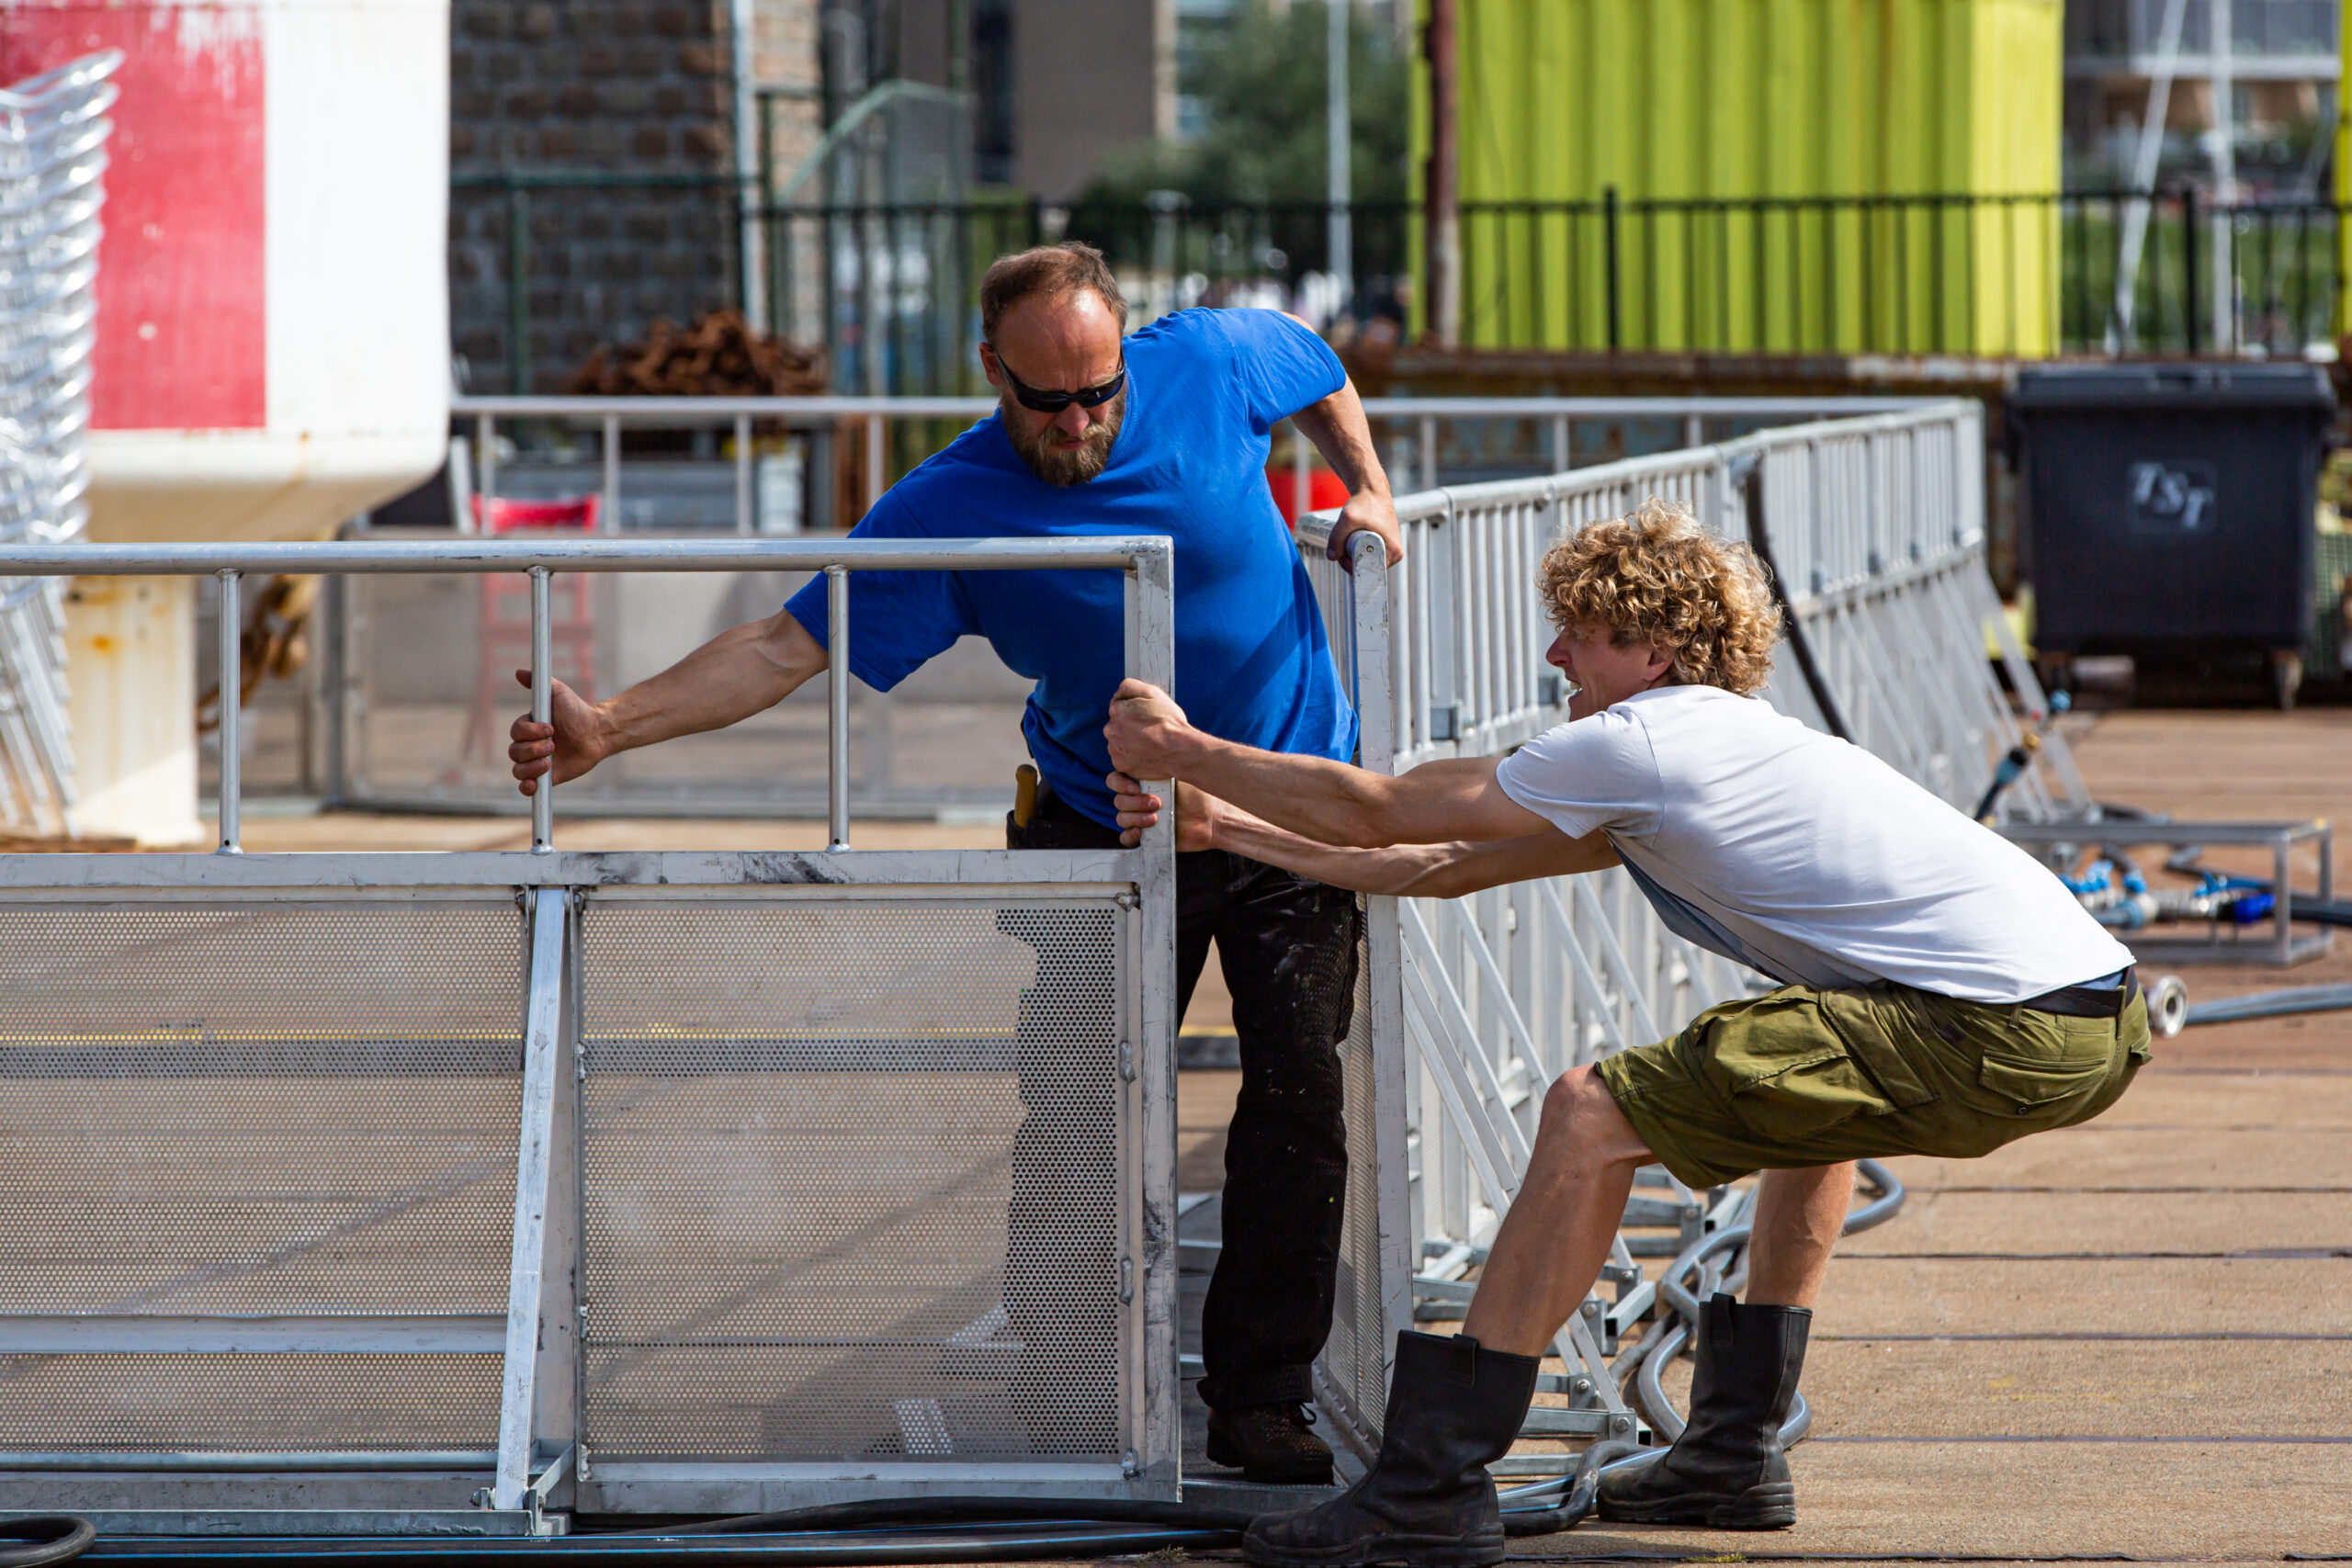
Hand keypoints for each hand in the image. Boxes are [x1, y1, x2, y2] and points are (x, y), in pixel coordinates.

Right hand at [507, 670, 609, 795]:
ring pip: (518, 769)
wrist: (597, 732)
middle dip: (534, 749)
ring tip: (549, 762)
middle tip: (554, 744)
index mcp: (528, 727)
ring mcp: (536, 762)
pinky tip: (533, 785)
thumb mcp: (559, 693)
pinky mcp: (546, 777)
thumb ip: (539, 683)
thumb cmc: (578, 711)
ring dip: (531, 767)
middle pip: (514, 752)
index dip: (530, 732)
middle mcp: (529, 745)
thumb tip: (519, 672)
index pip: (516, 732)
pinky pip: (526, 786)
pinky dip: (526, 787)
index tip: (550, 728)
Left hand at [1104, 678, 1196, 779]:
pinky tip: (1146, 753)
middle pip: (1118, 724)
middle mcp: (1111, 730)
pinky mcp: (1121, 765)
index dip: (1134, 709)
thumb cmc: (1168, 721)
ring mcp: (1115, 749)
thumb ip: (1130, 686)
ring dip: (1130, 740)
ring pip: (1120, 741)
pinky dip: (1132, 756)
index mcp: (1117, 711)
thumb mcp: (1152, 693)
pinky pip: (1123, 757)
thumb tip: (1119, 692)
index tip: (1146, 715)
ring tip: (1150, 742)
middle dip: (1130, 725)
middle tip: (1150, 728)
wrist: (1179, 751)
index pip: (1119, 705)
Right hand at [1111, 774, 1221, 850]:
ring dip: (1135, 818)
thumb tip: (1146, 749)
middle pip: (1118, 801)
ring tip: (1155, 818)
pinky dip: (1130, 835)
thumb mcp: (1179, 773)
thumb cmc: (1199, 793)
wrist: (1212, 819)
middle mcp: (1138, 799)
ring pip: (1121, 818)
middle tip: (1156, 803)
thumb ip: (1161, 763)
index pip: (1116, 779)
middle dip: (1134, 803)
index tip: (1136, 787)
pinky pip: (1126, 838)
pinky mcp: (1146, 837)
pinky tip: (1142, 832)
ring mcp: (1140, 818)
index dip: (1120, 783)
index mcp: (1142, 782)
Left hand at [1327, 489, 1403, 567]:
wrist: (1372, 491)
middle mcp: (1396, 553)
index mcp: (1394, 551)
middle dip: (1352, 559)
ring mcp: (1391, 549)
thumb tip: (1332, 557)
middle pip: (1368, 567)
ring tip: (1350, 536)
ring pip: (1366, 561)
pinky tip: (1354, 537)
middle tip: (1344, 542)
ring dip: (1353, 554)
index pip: (1370, 571)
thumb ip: (1336, 538)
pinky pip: (1367, 554)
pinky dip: (1357, 549)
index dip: (1353, 566)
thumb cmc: (1365, 503)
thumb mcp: (1347, 519)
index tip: (1343, 554)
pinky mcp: (1385, 545)